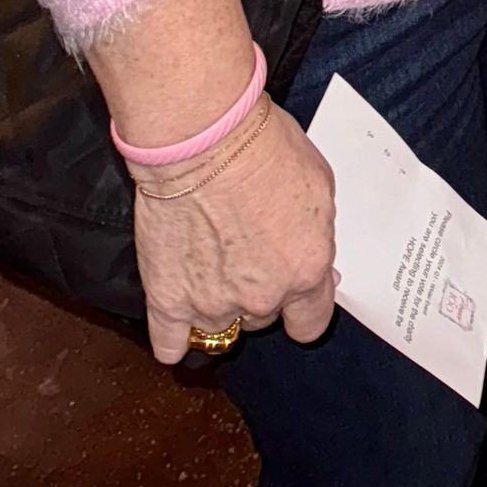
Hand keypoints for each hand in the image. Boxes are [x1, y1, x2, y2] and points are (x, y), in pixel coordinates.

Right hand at [129, 100, 336, 364]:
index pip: (312, 322)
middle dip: (260, 290)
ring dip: (219, 304)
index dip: (303, 306)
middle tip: (247, 251)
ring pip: (221, 328)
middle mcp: (263, 296)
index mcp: (306, 269)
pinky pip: (170, 345)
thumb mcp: (319, 184)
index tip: (296, 296)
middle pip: (264, 317)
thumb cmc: (260, 148)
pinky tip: (179, 320)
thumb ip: (316, 234)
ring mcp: (214, 305)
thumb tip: (311, 252)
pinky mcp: (168, 301)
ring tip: (211, 265)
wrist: (204, 141)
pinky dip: (174, 337)